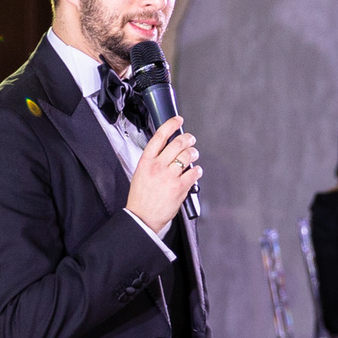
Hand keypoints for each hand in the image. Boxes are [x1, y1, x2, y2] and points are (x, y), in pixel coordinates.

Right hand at [125, 115, 198, 232]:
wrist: (142, 217)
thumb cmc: (140, 198)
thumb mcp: (139, 174)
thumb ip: (152, 161)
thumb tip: (167, 151)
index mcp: (146, 162)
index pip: (159, 136)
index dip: (171, 124)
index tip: (178, 120)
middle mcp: (157, 166)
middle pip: (177, 143)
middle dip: (188, 138)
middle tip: (191, 139)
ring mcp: (169, 176)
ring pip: (187, 156)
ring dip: (193, 153)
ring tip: (194, 154)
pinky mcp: (179, 187)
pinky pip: (194, 172)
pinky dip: (197, 170)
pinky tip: (196, 171)